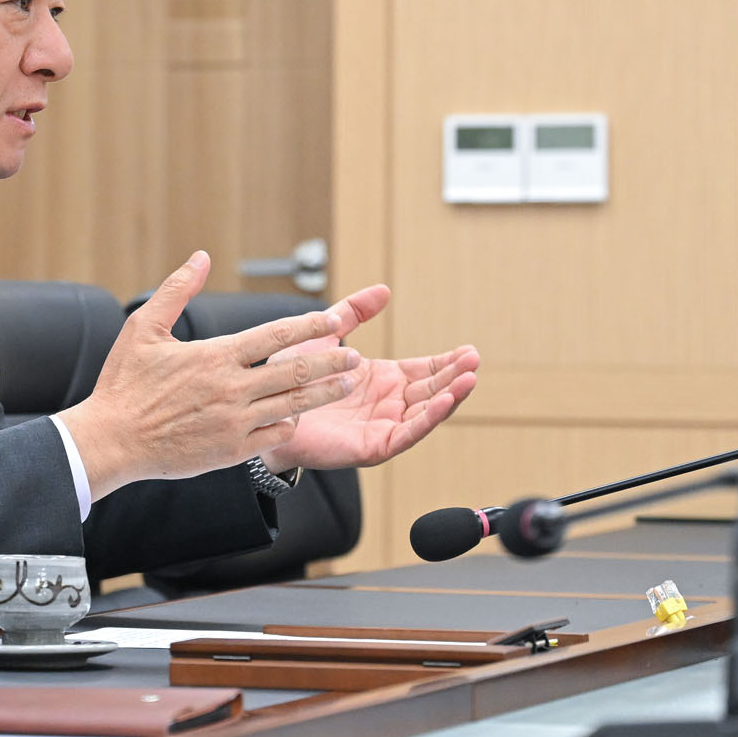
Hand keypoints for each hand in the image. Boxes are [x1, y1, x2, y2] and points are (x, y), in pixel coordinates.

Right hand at [55, 251, 363, 500]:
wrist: (111, 440)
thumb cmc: (124, 384)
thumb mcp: (143, 328)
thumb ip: (176, 290)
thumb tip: (200, 256)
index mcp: (214, 357)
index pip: (274, 336)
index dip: (308, 325)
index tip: (334, 318)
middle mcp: (231, 388)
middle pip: (295, 371)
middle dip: (330, 360)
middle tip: (354, 355)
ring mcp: (234, 422)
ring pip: (292, 404)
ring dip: (324, 393)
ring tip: (346, 383)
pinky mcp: (231, 451)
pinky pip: (274, 436)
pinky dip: (290, 424)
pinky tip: (300, 416)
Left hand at [257, 284, 478, 470]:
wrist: (262, 411)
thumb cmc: (290, 378)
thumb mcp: (325, 336)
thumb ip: (352, 313)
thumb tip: (382, 290)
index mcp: (382, 381)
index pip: (424, 371)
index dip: (447, 362)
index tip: (468, 351)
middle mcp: (386, 405)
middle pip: (430, 390)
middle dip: (454, 376)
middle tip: (474, 360)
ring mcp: (381, 426)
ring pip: (425, 413)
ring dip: (449, 397)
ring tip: (469, 379)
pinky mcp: (372, 446)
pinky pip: (406, 433)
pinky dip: (427, 419)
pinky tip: (443, 401)